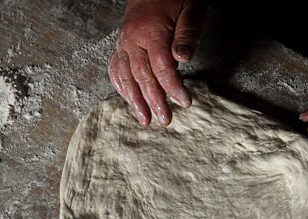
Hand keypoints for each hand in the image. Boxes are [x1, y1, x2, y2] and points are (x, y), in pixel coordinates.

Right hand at [108, 0, 206, 126]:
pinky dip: (121, 86)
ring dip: (134, 101)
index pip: (162, 67)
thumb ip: (187, 33)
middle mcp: (132, 39)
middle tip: (164, 119)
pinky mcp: (121, 44)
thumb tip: (181, 58)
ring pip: (125, 76)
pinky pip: (116, 68)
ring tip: (144, 119)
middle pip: (142, 76)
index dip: (173, 87)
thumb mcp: (191, 8)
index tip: (185, 102)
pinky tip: (128, 100)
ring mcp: (123, 42)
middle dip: (153, 101)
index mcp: (150, 31)